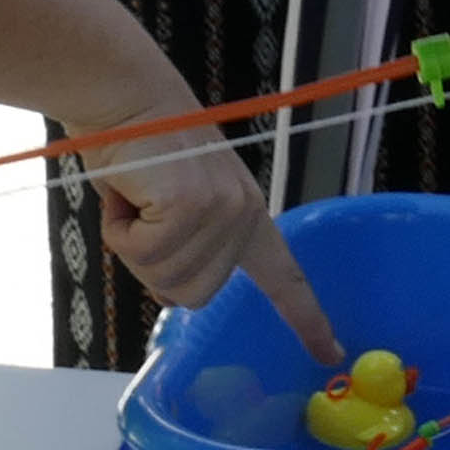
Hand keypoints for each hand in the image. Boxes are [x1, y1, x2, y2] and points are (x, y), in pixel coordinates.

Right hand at [86, 128, 342, 365]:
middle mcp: (244, 214)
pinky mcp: (192, 205)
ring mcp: (223, 210)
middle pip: (192, 295)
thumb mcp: (173, 208)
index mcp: (248, 216)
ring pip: (164, 278)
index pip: (284, 276)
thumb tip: (173, 292)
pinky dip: (120, 230)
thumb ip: (186, 249)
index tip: (329, 353)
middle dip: (152, 264)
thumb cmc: (140, 151)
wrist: (126, 95)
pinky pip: (143, 252)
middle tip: (141, 213)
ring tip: (136, 196)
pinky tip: (127, 193)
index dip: (305, 318)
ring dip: (132, 245)